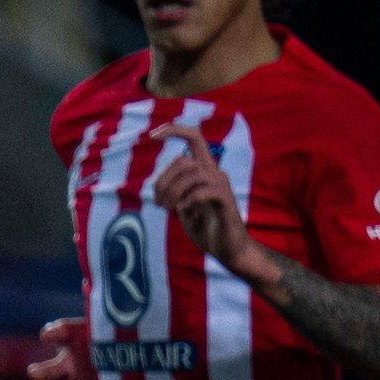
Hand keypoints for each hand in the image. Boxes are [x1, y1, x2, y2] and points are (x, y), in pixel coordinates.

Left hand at [154, 120, 283, 289]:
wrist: (227, 249)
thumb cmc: (205, 227)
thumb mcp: (182, 207)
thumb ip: (173, 192)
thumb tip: (159, 186)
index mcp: (204, 171)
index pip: (194, 138)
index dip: (175, 130)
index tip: (152, 135)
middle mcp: (215, 174)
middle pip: (183, 161)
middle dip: (163, 180)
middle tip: (158, 203)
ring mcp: (222, 187)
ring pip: (193, 174)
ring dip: (173, 191)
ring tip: (168, 209)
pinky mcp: (227, 203)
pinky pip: (204, 192)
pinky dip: (189, 200)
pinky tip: (185, 211)